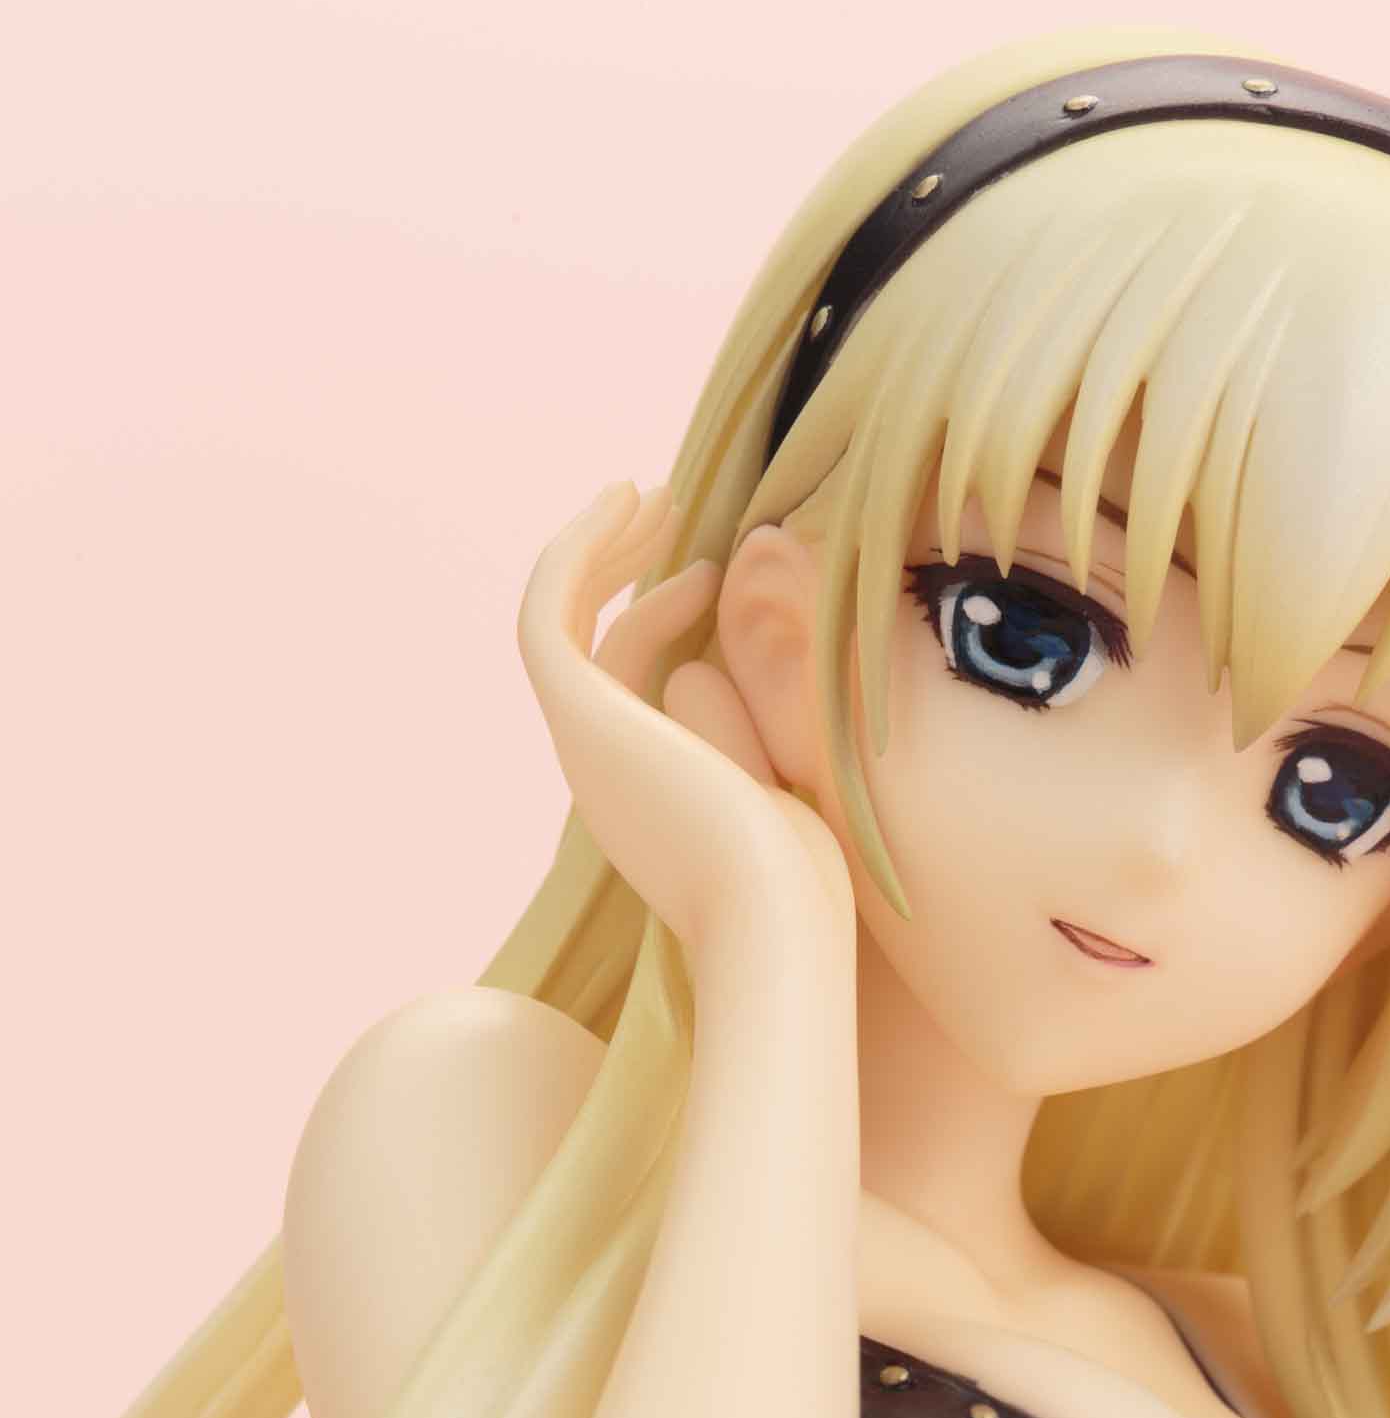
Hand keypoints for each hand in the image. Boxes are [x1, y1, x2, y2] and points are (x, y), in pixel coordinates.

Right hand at [516, 482, 848, 956]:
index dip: (660, 617)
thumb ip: (770, 733)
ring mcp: (586, 747)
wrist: (777, 925)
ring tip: (650, 492)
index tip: (713, 573)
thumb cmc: (809, 886)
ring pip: (561, 623)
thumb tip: (767, 664)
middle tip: (665, 506)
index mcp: (648, 797)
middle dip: (620, 571)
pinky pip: (551, 614)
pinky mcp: (582, 718)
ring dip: (599, 549)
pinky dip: (579, 552)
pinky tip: (628, 501)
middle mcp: (604, 774)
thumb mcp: (795, 796)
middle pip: (589, 649)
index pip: (628, 688)